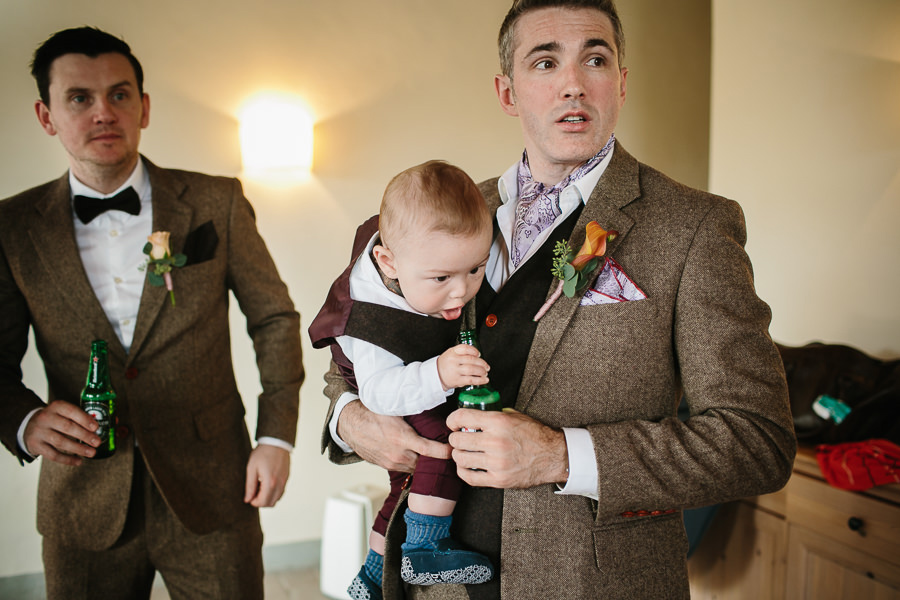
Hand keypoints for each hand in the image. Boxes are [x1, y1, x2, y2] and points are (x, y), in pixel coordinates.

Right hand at [23, 400, 101, 465]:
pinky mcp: (35, 446)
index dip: (84, 419)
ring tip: (91, 453)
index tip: (96, 427)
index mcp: (56, 407)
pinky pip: (53, 455)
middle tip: (97, 442)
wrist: (29, 426)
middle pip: (67, 427)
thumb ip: (78, 417)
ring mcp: (39, 432)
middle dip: (84, 436)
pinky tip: (79, 461)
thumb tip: (98, 429)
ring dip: (78, 449)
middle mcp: (46, 418)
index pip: (71, 411)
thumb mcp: (63, 412)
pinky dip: (67, 459)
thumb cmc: (54, 419)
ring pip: (60, 442)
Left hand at [244, 444, 290, 507]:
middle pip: (271, 503)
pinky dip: (273, 492)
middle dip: (261, 502)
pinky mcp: (287, 477)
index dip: (254, 502)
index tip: (249, 495)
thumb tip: (247, 500)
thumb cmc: (262, 453)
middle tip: (254, 492)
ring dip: (268, 498)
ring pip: (277, 499)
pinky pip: (281, 491)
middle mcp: (280, 484)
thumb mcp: (251, 468)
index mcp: (270, 482)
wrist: (276, 441)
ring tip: (260, 487)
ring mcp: (285, 481)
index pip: (262, 502)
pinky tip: (267, 483)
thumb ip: (250, 486)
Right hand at [337, 400, 450, 471]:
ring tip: (433, 456)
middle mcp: (397, 454)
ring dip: (423, 463)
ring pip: (415, 467)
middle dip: (436, 459)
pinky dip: (412, 464)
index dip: (444, 452)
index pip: (429, 450)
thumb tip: (430, 405)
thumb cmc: (371, 414)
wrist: (350, 425)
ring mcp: (391, 462)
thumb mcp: (394, 410)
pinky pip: (404, 469)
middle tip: (447, 453)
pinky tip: (416, 457)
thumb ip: (411, 412)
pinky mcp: (385, 466)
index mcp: (401, 438)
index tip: (453, 450)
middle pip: (425, 462)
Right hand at [436, 344, 489, 390]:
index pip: (465, 348)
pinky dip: (480, 380)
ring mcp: (455, 371)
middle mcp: (453, 360)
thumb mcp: (451, 353)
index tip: (479, 354)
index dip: (474, 351)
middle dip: (482, 363)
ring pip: (472, 370)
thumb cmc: (446, 364)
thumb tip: (478, 356)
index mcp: (452, 352)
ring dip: (482, 371)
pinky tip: (485, 380)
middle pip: (471, 360)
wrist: (436, 375)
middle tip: (486, 366)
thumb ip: (463, 352)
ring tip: (485, 373)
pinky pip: (471, 380)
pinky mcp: (457, 380)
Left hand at [446, 408, 568, 488]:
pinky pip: (469, 477)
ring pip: (460, 458)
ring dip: (459, 454)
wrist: (553, 456)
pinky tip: (467, 466)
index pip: (462, 417)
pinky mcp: (498, 479)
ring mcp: (497, 462)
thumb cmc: (534, 435)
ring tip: (464, 452)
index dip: (452, 420)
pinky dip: (463, 471)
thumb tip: (472, 415)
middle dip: (455, 438)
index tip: (453, 423)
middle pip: (457, 440)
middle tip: (459, 438)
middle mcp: (496, 441)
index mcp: (499, 422)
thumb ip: (493, 415)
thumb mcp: (514, 416)